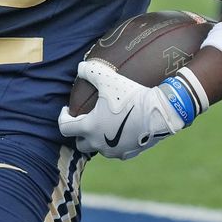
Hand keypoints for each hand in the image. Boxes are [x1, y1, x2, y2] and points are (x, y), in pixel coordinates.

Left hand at [58, 60, 184, 159]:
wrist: (159, 113)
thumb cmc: (130, 96)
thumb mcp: (108, 79)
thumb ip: (90, 71)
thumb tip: (80, 67)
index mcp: (90, 127)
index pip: (65, 128)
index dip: (62, 118)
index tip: (66, 110)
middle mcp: (99, 143)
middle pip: (80, 144)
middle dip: (78, 133)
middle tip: (84, 119)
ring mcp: (115, 151)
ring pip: (98, 148)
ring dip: (96, 138)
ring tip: (102, 124)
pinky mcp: (129, 154)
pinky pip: (116, 151)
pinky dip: (114, 143)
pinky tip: (119, 131)